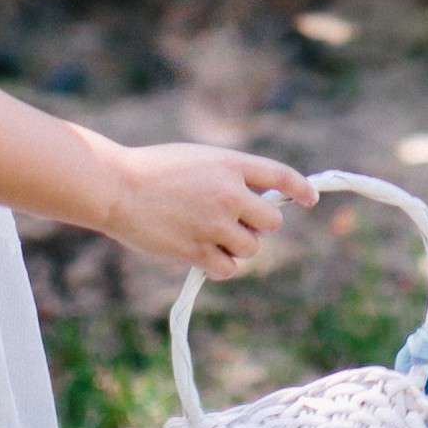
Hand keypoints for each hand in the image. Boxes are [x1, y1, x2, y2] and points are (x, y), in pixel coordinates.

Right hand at [93, 144, 319, 278]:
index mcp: (230, 164)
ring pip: (250, 248)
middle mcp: (228, 193)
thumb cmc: (152, 170)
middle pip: (270, 222)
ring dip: (237, 247)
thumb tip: (255, 202)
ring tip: (210, 236)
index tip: (310, 199)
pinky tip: (205, 257)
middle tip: (233, 223)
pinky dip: (222, 266)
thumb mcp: (197, 159)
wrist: (116, 188)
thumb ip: (228, 177)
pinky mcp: (197, 250)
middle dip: (256, 226)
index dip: (300, 189)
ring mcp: (214, 223)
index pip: (280, 176)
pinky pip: (228, 269)